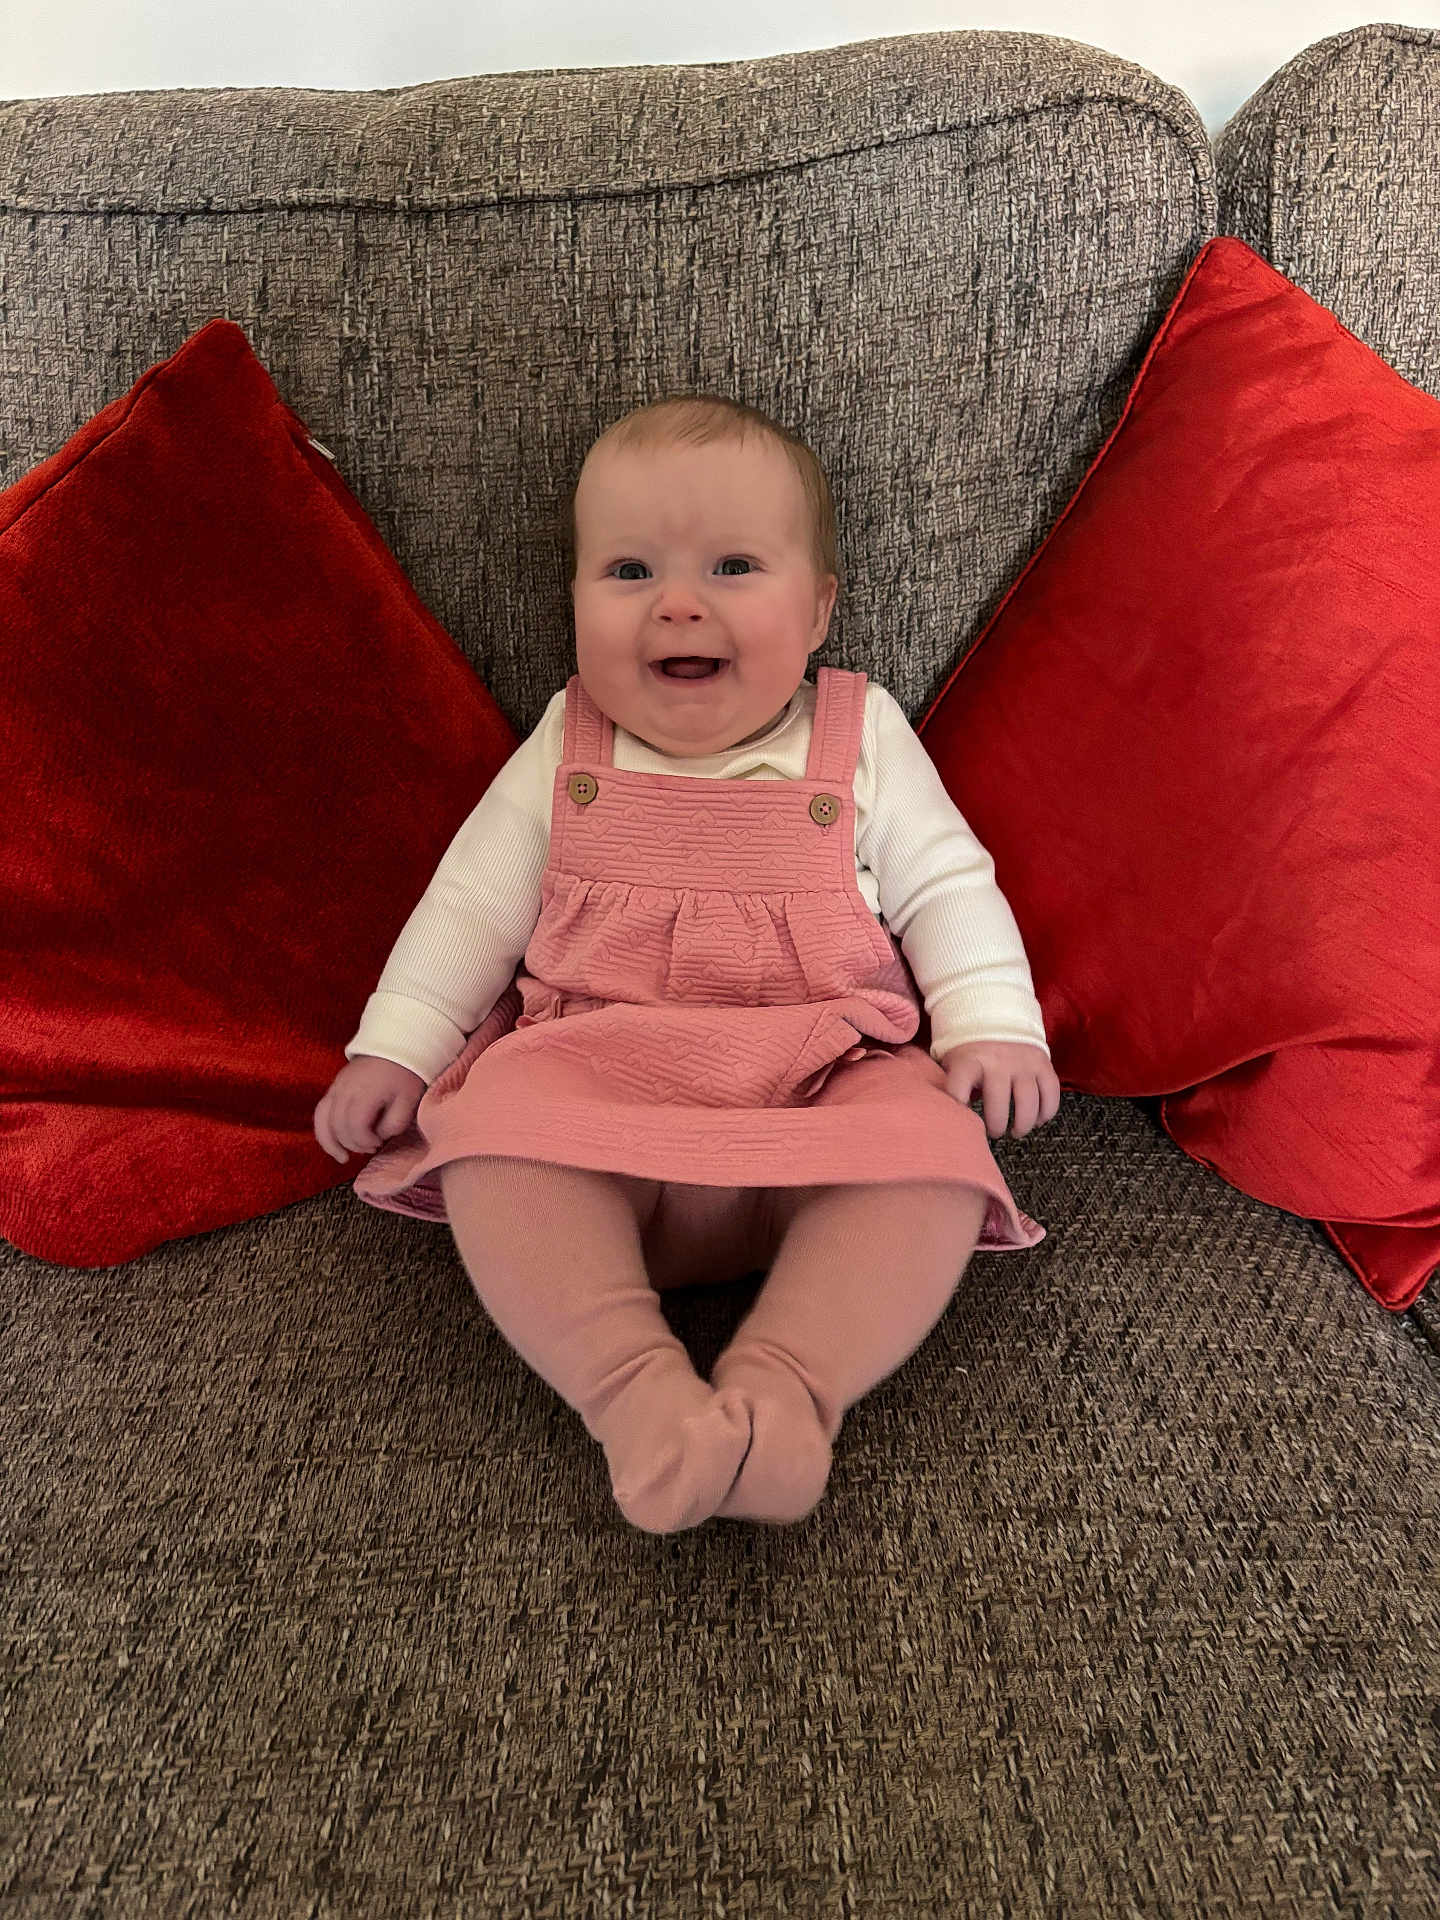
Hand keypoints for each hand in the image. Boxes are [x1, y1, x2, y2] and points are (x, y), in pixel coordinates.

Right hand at [314, 1055, 426, 1163]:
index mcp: (365, 1093)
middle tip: (372, 1147)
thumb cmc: (406, 1074)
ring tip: (343, 1157)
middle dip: (354, 1143)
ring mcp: (336, 1087)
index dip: (366, 1141)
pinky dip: (323, 1130)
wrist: (396, 1044)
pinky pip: (320, 1111)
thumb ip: (393, 1124)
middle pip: (338, 1127)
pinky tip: (333, 1143)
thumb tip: (378, 1136)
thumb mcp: (409, 1101)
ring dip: (331, 1142)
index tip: (380, 1142)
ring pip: (322, 1120)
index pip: (356, 1127)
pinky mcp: (334, 1087)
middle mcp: (345, 1091)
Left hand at [942, 1041, 1060, 1139]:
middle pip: (998, 1104)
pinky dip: (1047, 1112)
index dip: (956, 1105)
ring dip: (1023, 1124)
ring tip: (1015, 1131)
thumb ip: (954, 1085)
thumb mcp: (955, 1061)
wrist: (999, 1015)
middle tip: (994, 1132)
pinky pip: (1051, 1093)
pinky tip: (1037, 1120)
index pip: (958, 1085)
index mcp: (969, 1060)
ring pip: (1028, 1103)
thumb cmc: (973, 1050)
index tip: (959, 1123)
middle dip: (996, 1126)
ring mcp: (1023, 1062)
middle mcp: (997, 1061)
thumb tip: (955, 1118)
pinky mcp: (1042, 1063)